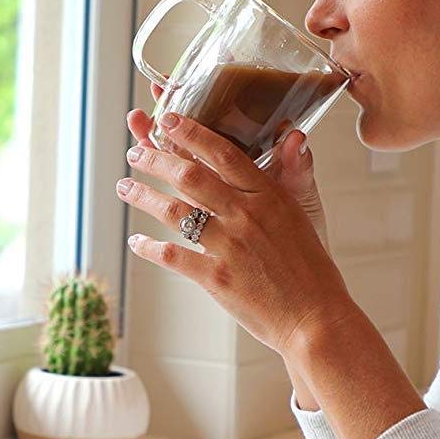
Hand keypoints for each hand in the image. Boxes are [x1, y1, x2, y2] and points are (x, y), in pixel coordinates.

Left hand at [117, 107, 356, 356]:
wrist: (315, 318)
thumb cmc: (311, 268)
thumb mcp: (305, 214)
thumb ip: (293, 173)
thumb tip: (293, 135)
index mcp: (269, 196)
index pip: (224, 153)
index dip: (191, 133)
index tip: (167, 119)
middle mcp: (247, 216)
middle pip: (190, 176)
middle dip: (155, 158)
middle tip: (135, 151)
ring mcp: (230, 247)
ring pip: (174, 212)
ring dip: (143, 196)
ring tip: (124, 186)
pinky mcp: (217, 278)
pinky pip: (173, 256)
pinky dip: (149, 248)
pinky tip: (136, 242)